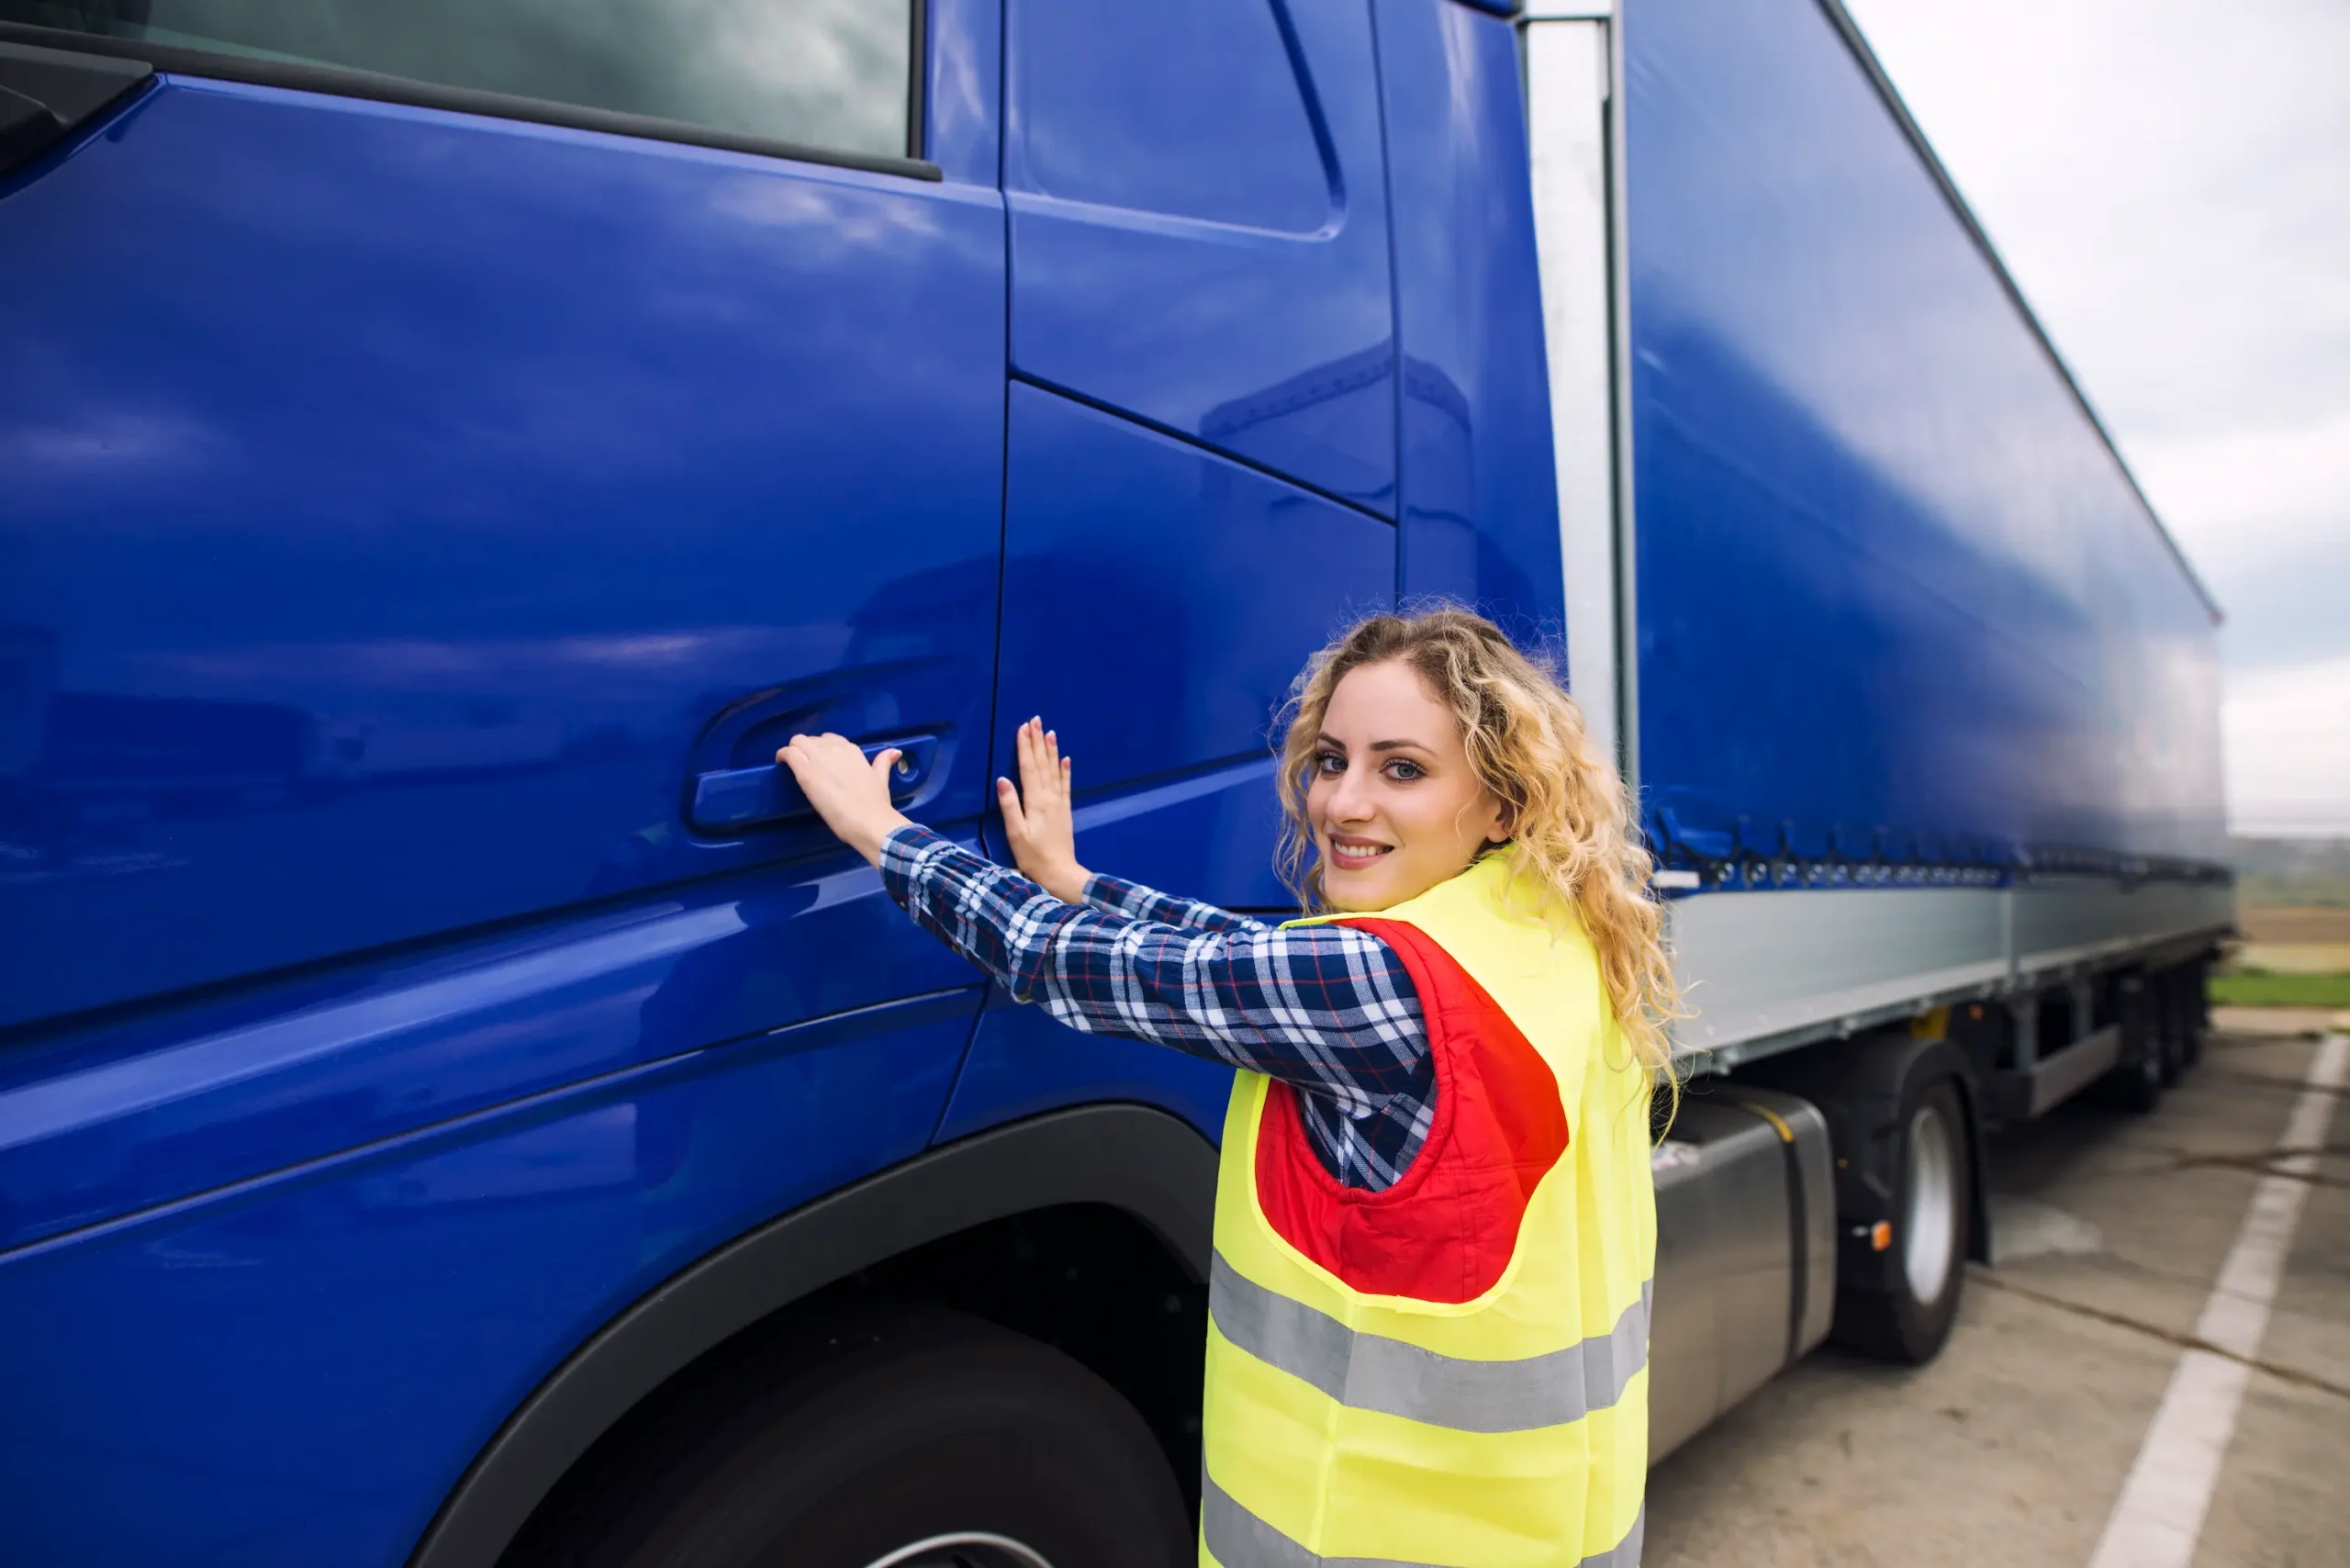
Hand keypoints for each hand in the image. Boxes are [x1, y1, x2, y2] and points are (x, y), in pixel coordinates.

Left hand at [776, 733, 910, 866]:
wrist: (868, 820)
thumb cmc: (876, 804)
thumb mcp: (880, 778)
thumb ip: (883, 762)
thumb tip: (894, 752)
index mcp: (852, 750)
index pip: (831, 740)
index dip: (824, 749)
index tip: (822, 761)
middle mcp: (834, 749)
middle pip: (812, 739)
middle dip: (807, 748)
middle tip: (805, 763)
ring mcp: (819, 759)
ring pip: (797, 742)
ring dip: (794, 750)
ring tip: (791, 762)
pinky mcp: (805, 772)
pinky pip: (788, 753)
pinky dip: (782, 756)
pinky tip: (780, 762)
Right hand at [998, 716, 1088, 902]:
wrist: (1059, 872)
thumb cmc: (1033, 856)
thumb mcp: (1015, 833)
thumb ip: (1010, 806)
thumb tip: (1003, 780)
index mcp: (1035, 801)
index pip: (1028, 768)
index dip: (1025, 747)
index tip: (1023, 727)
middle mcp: (1049, 797)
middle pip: (1042, 764)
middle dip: (1038, 741)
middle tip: (1036, 720)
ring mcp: (1059, 803)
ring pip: (1054, 770)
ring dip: (1051, 750)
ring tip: (1050, 732)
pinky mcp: (1065, 810)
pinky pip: (1065, 784)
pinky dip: (1065, 770)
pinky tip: (1065, 758)